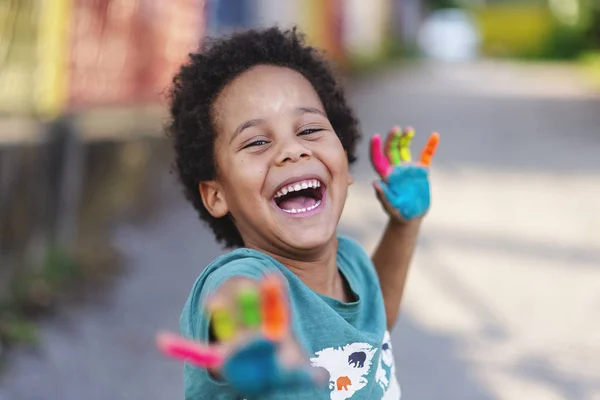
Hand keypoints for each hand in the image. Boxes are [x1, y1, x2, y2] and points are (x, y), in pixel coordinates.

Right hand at [155, 274, 324, 397]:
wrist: (261, 370)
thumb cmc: (279, 368)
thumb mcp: (293, 373)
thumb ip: (306, 376)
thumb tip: (322, 379)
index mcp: (274, 332)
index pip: (275, 309)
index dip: (274, 294)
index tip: (272, 276)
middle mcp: (253, 332)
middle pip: (253, 312)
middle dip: (251, 300)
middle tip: (250, 285)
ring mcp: (236, 341)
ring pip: (229, 324)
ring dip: (221, 313)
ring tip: (213, 301)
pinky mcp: (221, 356)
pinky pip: (201, 352)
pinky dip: (183, 349)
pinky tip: (163, 341)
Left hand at [370, 126, 439, 222]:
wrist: (411, 217)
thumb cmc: (398, 214)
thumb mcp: (391, 207)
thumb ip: (383, 196)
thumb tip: (375, 183)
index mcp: (386, 176)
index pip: (378, 160)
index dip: (375, 148)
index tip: (374, 137)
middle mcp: (396, 169)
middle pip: (391, 150)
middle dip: (392, 139)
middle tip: (396, 129)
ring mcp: (408, 169)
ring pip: (405, 149)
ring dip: (406, 138)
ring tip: (409, 130)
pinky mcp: (421, 171)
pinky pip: (426, 155)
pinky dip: (431, 146)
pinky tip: (435, 135)